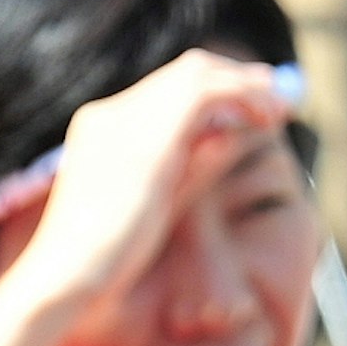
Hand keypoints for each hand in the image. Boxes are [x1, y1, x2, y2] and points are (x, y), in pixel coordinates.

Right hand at [4, 50, 298, 320]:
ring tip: (278, 106)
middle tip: (270, 95)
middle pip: (182, 73)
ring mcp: (128, 115)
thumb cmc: (98, 263)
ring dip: (246, 84)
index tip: (241, 108)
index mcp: (95, 132)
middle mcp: (109, 113)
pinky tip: (269, 119)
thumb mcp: (149, 207)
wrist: (68, 273)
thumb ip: (187, 168)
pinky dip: (247, 97)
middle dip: (232, 78)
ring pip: (201, 72)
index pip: (159, 93)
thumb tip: (230, 137)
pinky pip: (213, 90)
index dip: (206, 96)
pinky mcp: (155, 127)